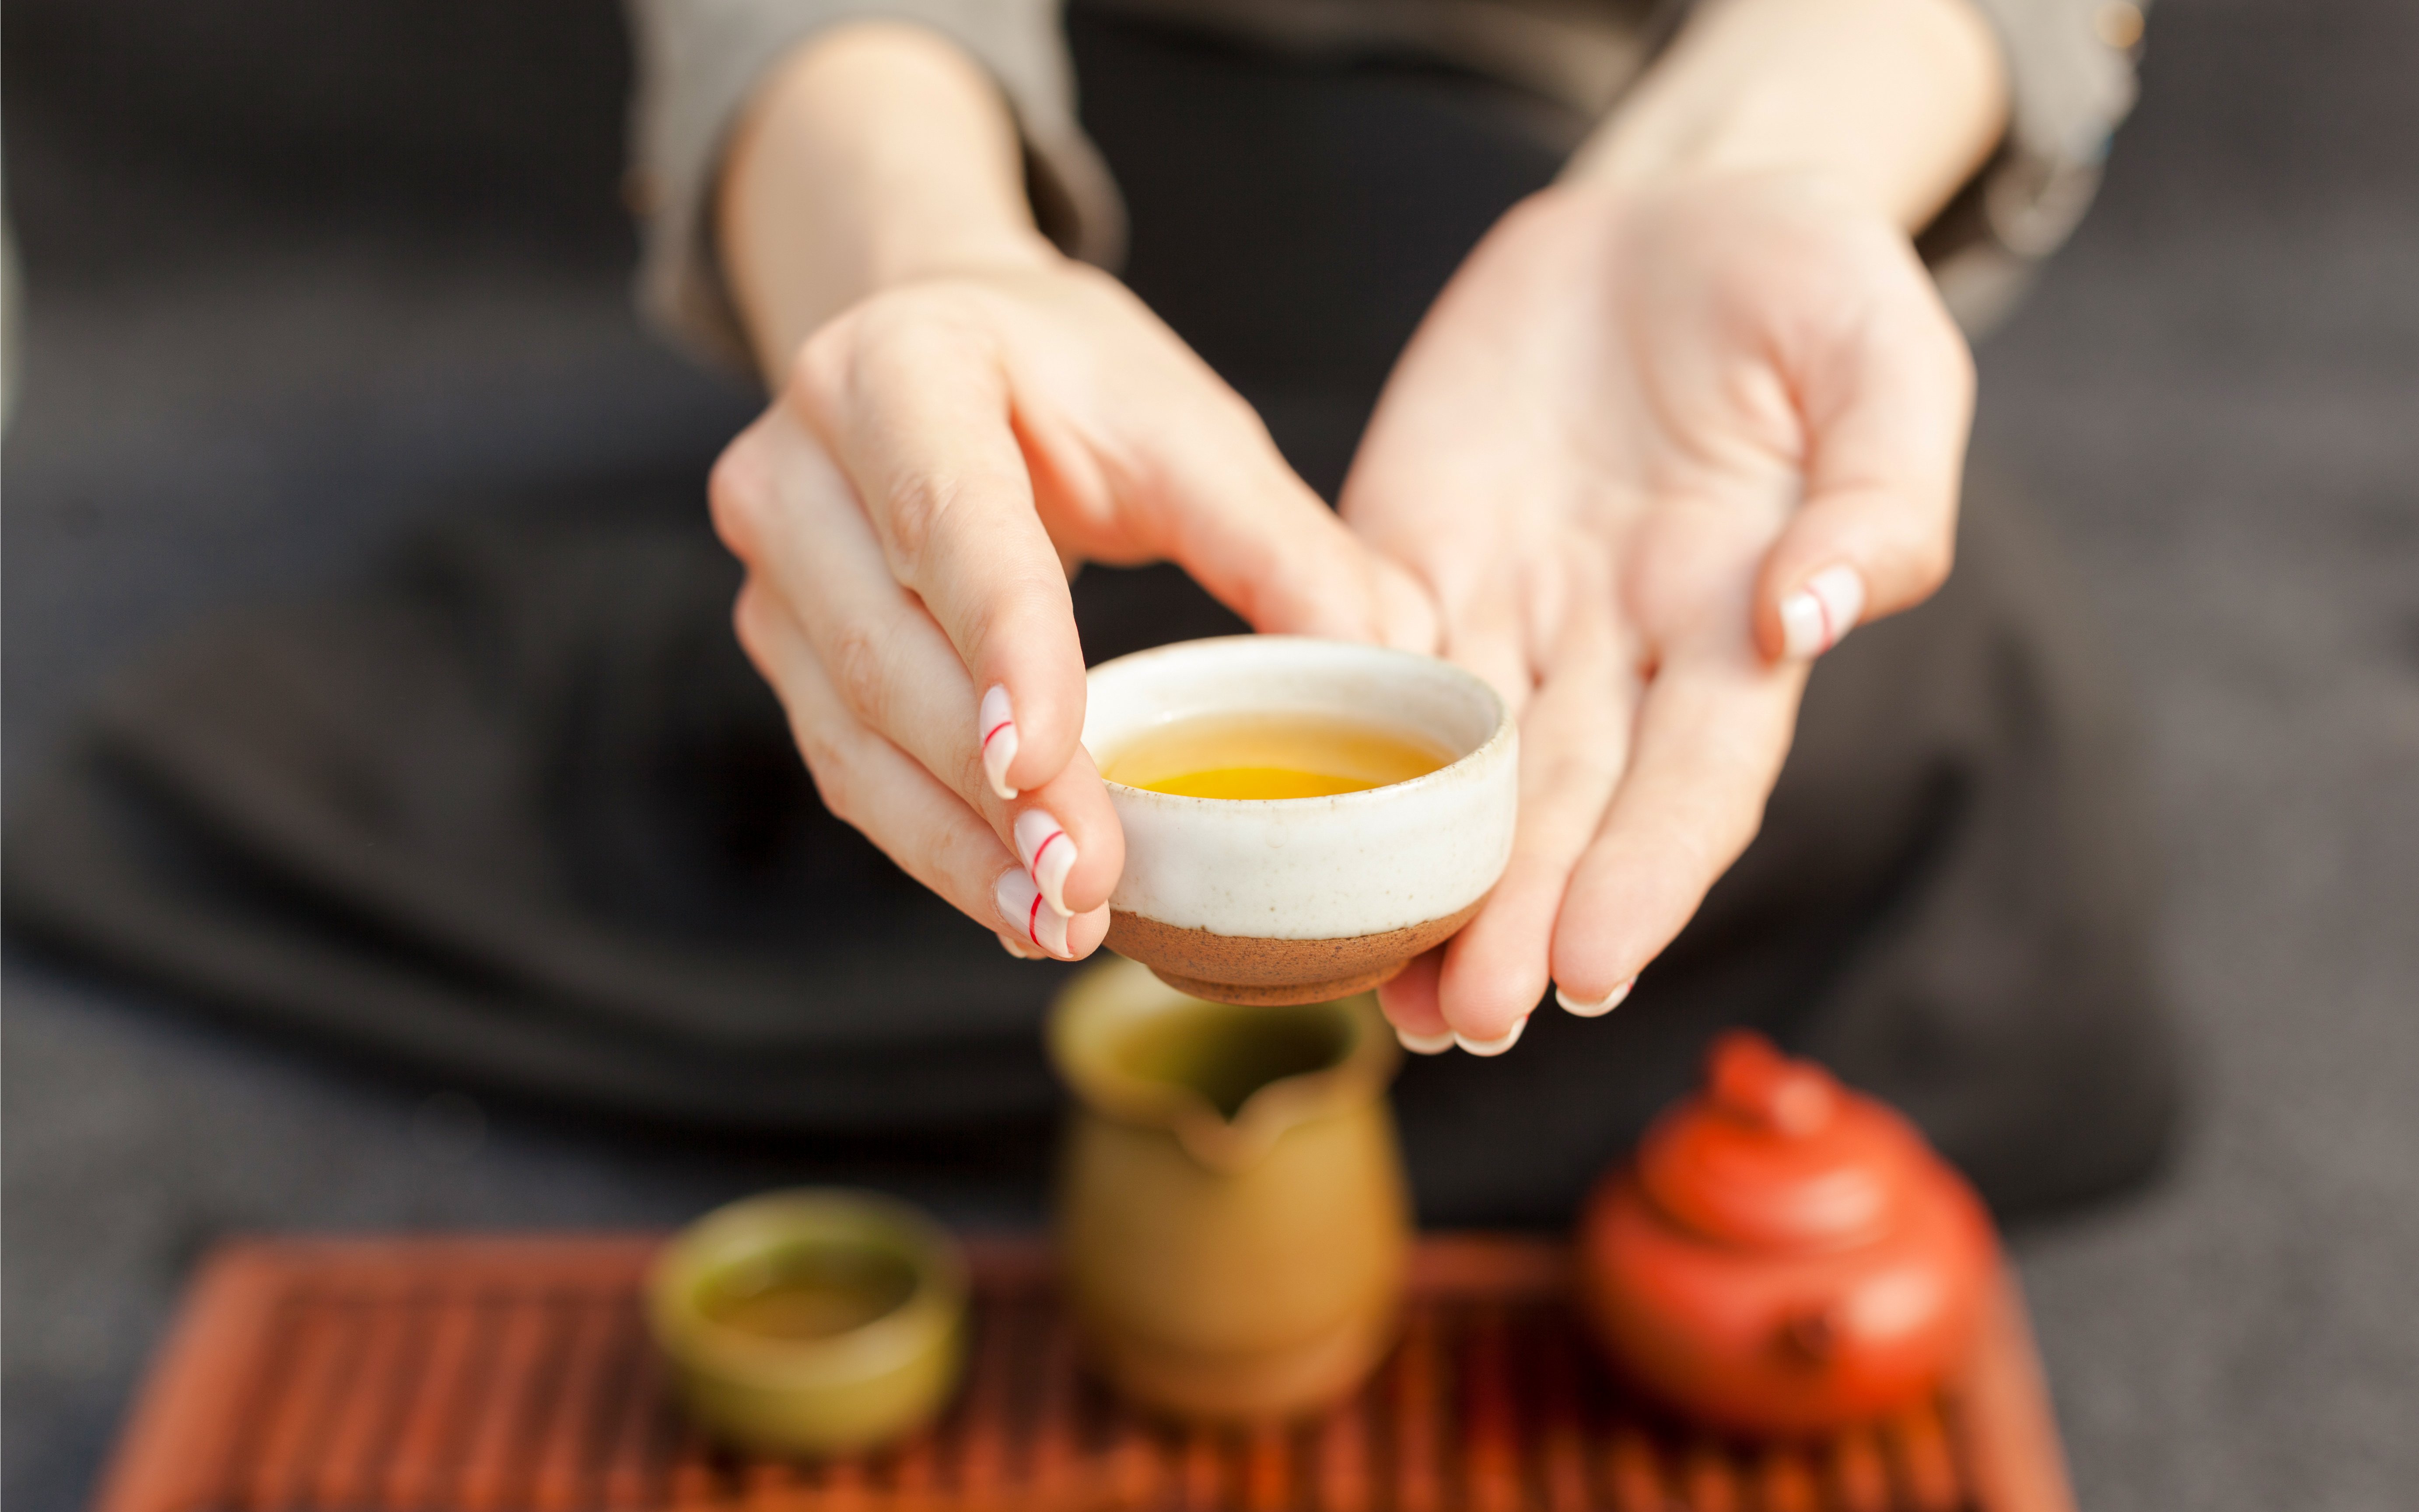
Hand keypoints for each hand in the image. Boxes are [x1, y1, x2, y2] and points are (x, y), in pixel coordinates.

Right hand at [712, 255, 1434, 959]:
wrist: (934, 342)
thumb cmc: (1069, 383)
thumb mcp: (1183, 425)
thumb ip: (1282, 541)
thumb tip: (1395, 663)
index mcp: (899, 371)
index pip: (949, 521)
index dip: (998, 646)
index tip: (1045, 762)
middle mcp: (800, 467)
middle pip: (886, 651)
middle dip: (991, 789)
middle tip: (1087, 885)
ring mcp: (770, 565)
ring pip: (851, 732)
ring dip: (954, 844)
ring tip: (1057, 921)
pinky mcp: (775, 643)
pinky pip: (847, 765)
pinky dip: (930, 843)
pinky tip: (1011, 899)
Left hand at [1341, 169, 1973, 1050]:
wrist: (1668, 209)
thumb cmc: (1804, 280)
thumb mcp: (1885, 351)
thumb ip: (1881, 492)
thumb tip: (1810, 616)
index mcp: (1740, 619)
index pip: (1696, 779)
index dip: (1649, 874)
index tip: (1597, 965)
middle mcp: (1620, 647)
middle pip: (1567, 807)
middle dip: (1521, 916)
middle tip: (1467, 1018)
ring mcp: (1508, 610)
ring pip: (1460, 771)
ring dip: (1425, 878)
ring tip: (1383, 990)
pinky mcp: (1409, 556)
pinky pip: (1362, 663)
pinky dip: (1333, 747)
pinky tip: (1294, 835)